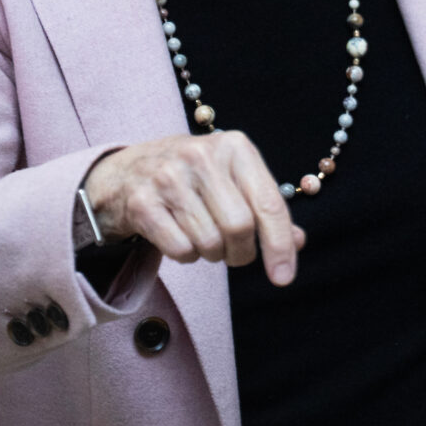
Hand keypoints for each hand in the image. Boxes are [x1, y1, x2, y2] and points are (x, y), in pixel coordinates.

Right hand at [82, 131, 305, 285]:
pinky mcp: (142, 202)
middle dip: (241, 252)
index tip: (284, 278)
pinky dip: (186, 256)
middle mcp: (201, 156)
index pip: (269, 204)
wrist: (127, 171)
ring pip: (210, 243)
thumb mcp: (233, 179)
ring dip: (211, 254)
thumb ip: (266, 208)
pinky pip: (180, 251)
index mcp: (234, 147)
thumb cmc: (194, 178)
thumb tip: (298, 242)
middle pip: (240, 227)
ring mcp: (168, 177)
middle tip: (233, 252)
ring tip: (201, 236)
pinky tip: (178, 235)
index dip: (280, 246)